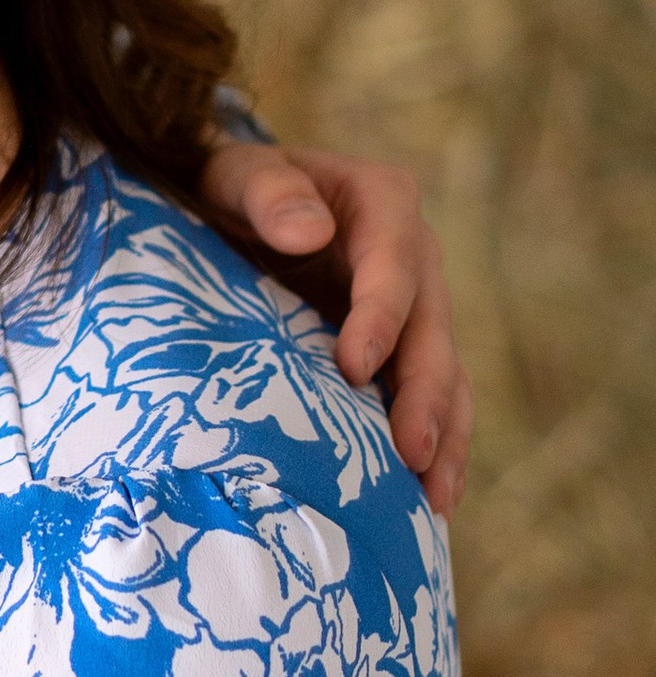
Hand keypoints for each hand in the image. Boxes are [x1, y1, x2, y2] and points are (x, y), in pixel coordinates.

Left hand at [200, 138, 471, 514]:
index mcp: (382, 204)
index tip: (356, 369)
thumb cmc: (232, 186)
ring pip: (444, 376)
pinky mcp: (401, 351)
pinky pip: (430, 401)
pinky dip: (434, 448)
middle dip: (425, 396)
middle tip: (411, 456)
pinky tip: (428, 504)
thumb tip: (307, 232)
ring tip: (435, 501)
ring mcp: (415, 309)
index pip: (394, 264)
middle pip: (431, 331)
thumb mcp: (235, 173)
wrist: (235, 205)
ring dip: (445, 438)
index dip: (382, 317)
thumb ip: (265, 191)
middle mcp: (414, 257)